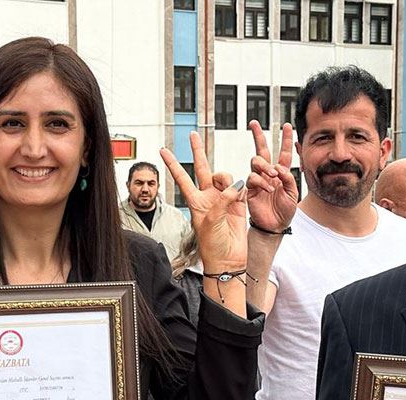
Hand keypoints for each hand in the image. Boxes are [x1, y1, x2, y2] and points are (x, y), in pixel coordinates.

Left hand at [160, 132, 247, 272]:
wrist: (228, 259)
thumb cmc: (213, 245)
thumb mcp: (210, 223)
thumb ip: (220, 202)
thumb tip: (233, 187)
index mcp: (195, 201)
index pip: (182, 178)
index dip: (172, 164)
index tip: (163, 150)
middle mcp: (208, 197)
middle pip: (202, 168)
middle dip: (198, 151)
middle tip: (193, 135)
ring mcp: (224, 198)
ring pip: (225, 176)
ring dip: (227, 179)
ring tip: (231, 194)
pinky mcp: (239, 203)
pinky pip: (241, 186)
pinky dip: (242, 187)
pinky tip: (242, 195)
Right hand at [246, 121, 298, 233]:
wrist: (275, 226)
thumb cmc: (285, 211)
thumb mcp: (293, 193)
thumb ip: (288, 179)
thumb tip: (279, 168)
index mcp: (281, 173)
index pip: (283, 152)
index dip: (285, 139)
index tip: (286, 125)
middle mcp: (269, 173)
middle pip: (262, 150)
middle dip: (258, 135)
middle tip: (253, 123)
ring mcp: (259, 180)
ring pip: (256, 161)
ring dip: (265, 165)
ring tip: (273, 175)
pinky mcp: (251, 189)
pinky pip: (253, 178)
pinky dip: (261, 181)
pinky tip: (268, 188)